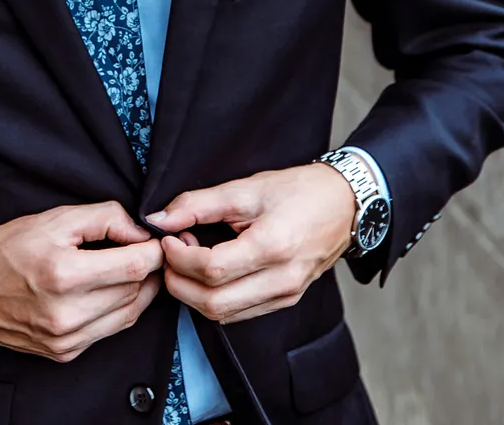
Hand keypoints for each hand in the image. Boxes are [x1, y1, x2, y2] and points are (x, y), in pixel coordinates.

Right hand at [0, 201, 162, 361]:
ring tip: (130, 267)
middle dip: (146, 268)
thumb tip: (141, 232)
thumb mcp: (55, 218)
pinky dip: (117, 309)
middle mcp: (65, 314)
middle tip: (144, 249)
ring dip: (137, 290)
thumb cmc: (6, 247)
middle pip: (134, 291)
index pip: (134, 267)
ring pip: (127, 315)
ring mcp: (64, 339)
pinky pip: (108, 331)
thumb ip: (105, 218)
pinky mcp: (62, 353)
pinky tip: (108, 289)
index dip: (153, 250)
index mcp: (63, 275)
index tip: (155, 239)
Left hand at [146, 165, 355, 323]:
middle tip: (171, 253)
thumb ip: (199, 204)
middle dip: (180, 282)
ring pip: (223, 314)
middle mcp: (281, 281)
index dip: (180, 258)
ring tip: (190, 258)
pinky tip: (211, 270)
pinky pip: (239, 313)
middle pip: (213, 303)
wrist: (344, 204)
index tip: (168, 239)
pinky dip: (215, 297)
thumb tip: (159, 219)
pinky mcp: (285, 301)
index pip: (211, 270)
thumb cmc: (297, 191)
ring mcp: (285, 296)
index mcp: (272, 247)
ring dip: (194, 292)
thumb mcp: (246, 187)